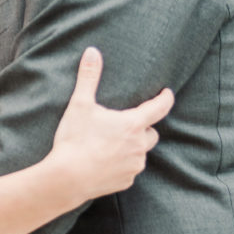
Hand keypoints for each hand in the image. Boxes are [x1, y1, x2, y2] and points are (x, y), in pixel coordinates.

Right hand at [47, 46, 173, 199]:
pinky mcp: (126, 181)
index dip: (165, 98)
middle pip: (152, 133)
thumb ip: (88, 77)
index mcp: (133, 124)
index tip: (167, 93)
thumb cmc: (75, 140)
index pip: (159, 108)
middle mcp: (139, 146)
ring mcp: (134, 165)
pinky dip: (122, 164)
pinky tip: (105, 162)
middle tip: (127, 124)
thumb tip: (92, 51)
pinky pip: (130, 169)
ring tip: (111, 144)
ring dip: (132, 147)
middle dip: (144, 128)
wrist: (66, 178)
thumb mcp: (79, 104)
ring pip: (141, 153)